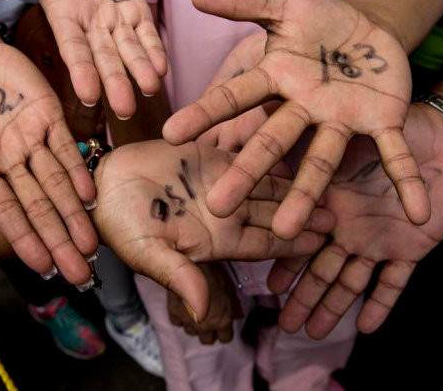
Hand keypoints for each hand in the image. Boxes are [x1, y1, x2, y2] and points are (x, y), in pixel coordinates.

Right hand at [0, 0, 166, 118]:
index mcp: (68, 24)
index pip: (75, 51)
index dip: (82, 72)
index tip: (88, 94)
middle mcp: (94, 32)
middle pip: (106, 60)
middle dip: (116, 83)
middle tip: (125, 110)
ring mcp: (117, 26)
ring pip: (130, 52)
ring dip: (140, 71)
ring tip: (150, 89)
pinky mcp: (138, 16)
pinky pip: (148, 36)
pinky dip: (155, 51)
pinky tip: (162, 68)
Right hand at [0, 37, 96, 282]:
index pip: (4, 210)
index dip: (24, 237)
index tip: (43, 267)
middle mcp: (8, 161)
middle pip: (38, 207)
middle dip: (59, 240)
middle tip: (81, 276)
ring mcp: (30, 139)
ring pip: (57, 183)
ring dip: (75, 214)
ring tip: (91, 247)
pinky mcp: (48, 115)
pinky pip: (66, 146)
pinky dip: (79, 170)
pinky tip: (90, 196)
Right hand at [92, 140, 333, 320]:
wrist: (101, 186)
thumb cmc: (121, 225)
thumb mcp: (149, 253)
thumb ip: (179, 276)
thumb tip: (202, 310)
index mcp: (216, 238)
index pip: (264, 242)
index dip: (293, 240)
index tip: (324, 239)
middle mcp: (225, 210)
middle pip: (274, 210)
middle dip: (306, 209)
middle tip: (341, 206)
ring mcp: (219, 179)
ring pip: (266, 178)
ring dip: (294, 176)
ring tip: (328, 168)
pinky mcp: (208, 152)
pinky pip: (242, 146)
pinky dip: (265, 141)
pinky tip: (291, 131)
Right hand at [163, 0, 429, 238]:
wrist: (369, 27)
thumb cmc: (321, 22)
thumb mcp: (284, 7)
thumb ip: (243, 3)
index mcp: (278, 80)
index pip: (234, 97)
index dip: (204, 114)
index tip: (171, 136)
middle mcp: (304, 109)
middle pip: (271, 142)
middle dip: (245, 172)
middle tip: (217, 206)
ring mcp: (342, 120)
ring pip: (320, 161)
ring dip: (305, 194)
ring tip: (286, 230)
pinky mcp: (382, 123)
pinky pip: (395, 156)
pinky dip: (407, 183)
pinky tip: (418, 214)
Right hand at [167, 263, 242, 344]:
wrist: (192, 263)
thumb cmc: (214, 273)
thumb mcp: (229, 289)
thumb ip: (233, 306)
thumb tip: (237, 316)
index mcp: (222, 321)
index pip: (225, 338)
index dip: (225, 331)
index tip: (222, 323)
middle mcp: (205, 325)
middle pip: (207, 340)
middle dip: (209, 331)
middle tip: (209, 319)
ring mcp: (188, 321)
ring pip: (191, 332)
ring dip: (194, 325)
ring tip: (196, 313)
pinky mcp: (174, 313)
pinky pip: (177, 322)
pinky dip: (180, 317)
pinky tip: (184, 308)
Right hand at [267, 103, 442, 338]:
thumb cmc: (393, 128)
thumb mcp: (345, 138)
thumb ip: (309, 153)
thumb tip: (262, 150)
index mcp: (328, 201)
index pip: (300, 237)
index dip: (284, 262)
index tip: (266, 287)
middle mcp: (347, 226)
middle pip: (321, 268)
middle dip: (303, 297)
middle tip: (284, 324)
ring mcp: (377, 240)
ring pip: (350, 281)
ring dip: (333, 307)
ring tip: (313, 333)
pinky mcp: (410, 250)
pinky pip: (393, 282)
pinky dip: (381, 304)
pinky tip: (365, 326)